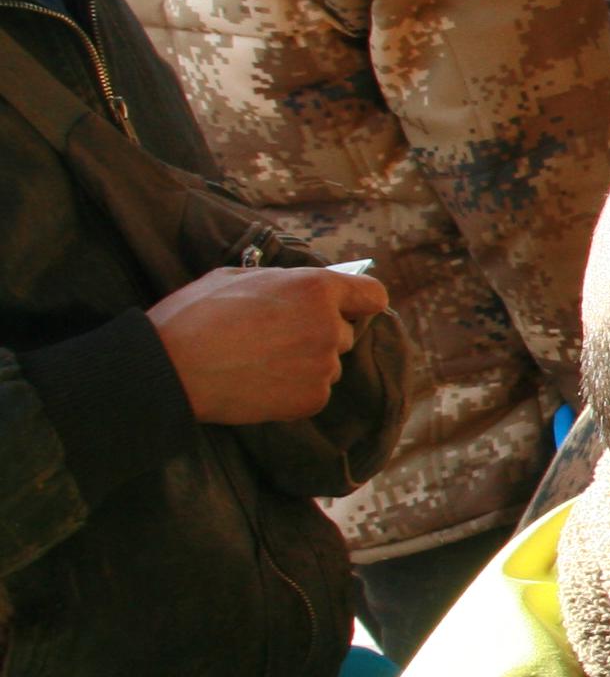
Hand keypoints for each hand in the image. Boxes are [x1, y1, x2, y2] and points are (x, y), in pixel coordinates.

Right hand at [149, 263, 388, 425]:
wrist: (170, 369)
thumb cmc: (195, 316)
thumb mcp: (237, 277)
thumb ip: (283, 281)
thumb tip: (300, 286)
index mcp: (316, 288)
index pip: (372, 295)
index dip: (359, 301)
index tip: (348, 308)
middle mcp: (329, 327)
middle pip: (344, 332)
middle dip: (319, 333)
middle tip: (275, 337)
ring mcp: (323, 366)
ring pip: (328, 364)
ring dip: (305, 363)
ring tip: (259, 361)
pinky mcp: (312, 399)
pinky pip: (314, 392)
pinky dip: (294, 390)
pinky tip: (259, 383)